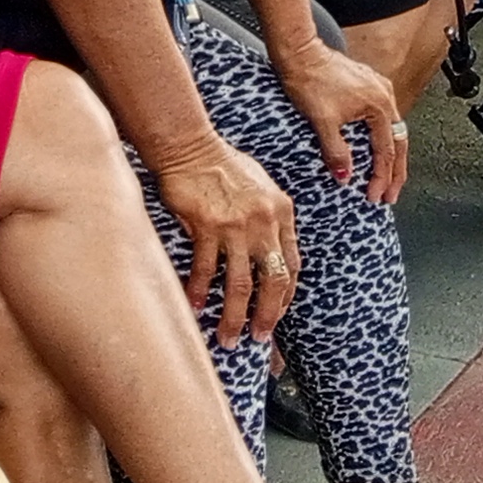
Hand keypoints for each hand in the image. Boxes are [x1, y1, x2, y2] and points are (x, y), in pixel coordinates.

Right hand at [149, 137, 297, 341]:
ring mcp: (236, 225)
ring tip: (228, 337)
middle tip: (258, 337)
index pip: (293, 265)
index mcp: (282, 213)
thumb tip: (269, 250)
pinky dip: (200, 290)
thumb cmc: (222, 164)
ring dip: (234, 316)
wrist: (189, 145)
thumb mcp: (261, 186)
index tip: (275, 314)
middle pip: (274, 281)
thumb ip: (269, 218)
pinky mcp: (207, 225)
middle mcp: (264, 222)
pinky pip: (206, 268)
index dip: (285, 296)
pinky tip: (194, 306)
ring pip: (240, 284)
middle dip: (267, 316)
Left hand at [279, 41, 410, 205]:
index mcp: (379, 106)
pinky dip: (379, 137)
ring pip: (390, 130)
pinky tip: (372, 146)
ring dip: (388, 155)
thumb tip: (345, 175)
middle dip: (394, 172)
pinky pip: (380, 118)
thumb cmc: (309, 77)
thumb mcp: (322, 121)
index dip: (382, 178)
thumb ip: (336, 151)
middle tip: (389, 195)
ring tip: (385, 177)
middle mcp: (384, 96)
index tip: (376, 196)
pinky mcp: (365, 85)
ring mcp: (376, 88)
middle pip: (396, 143)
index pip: (386, 152)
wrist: (297, 51)